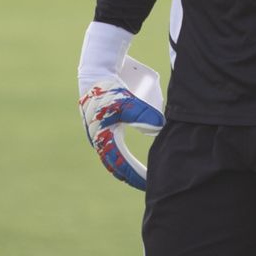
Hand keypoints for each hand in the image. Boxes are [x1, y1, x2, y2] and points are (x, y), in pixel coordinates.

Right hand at [77, 57, 164, 189]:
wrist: (95, 72)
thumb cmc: (110, 89)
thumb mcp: (127, 102)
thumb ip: (144, 114)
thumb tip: (160, 128)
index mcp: (103, 139)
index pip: (121, 165)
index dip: (135, 176)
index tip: (149, 184)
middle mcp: (99, 140)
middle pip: (115, 165)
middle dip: (130, 175)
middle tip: (148, 183)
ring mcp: (99, 133)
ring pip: (113, 157)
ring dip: (125, 167)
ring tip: (140, 174)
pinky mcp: (102, 126)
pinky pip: (113, 147)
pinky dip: (122, 156)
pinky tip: (129, 158)